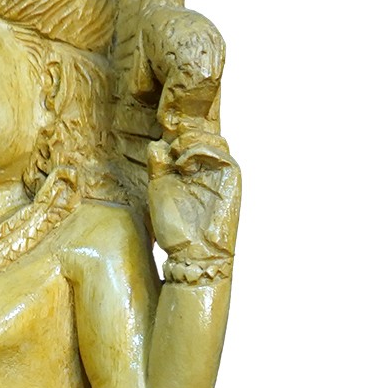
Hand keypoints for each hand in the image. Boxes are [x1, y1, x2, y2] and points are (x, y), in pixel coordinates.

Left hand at [147, 138, 240, 263]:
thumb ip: (158, 166)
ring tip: (176, 155)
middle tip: (170, 146)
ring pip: (214, 140)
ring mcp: (220, 173)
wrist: (192, 253)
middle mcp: (208, 170)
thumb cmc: (175, 229)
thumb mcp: (159, 191)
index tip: (161, 142)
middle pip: (203, 136)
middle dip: (185, 135)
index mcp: (193, 171)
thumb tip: (156, 144)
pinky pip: (221, 153)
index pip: (190, 141)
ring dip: (192, 140)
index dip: (176, 136)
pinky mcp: (231, 178)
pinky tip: (183, 164)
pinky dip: (199, 150)